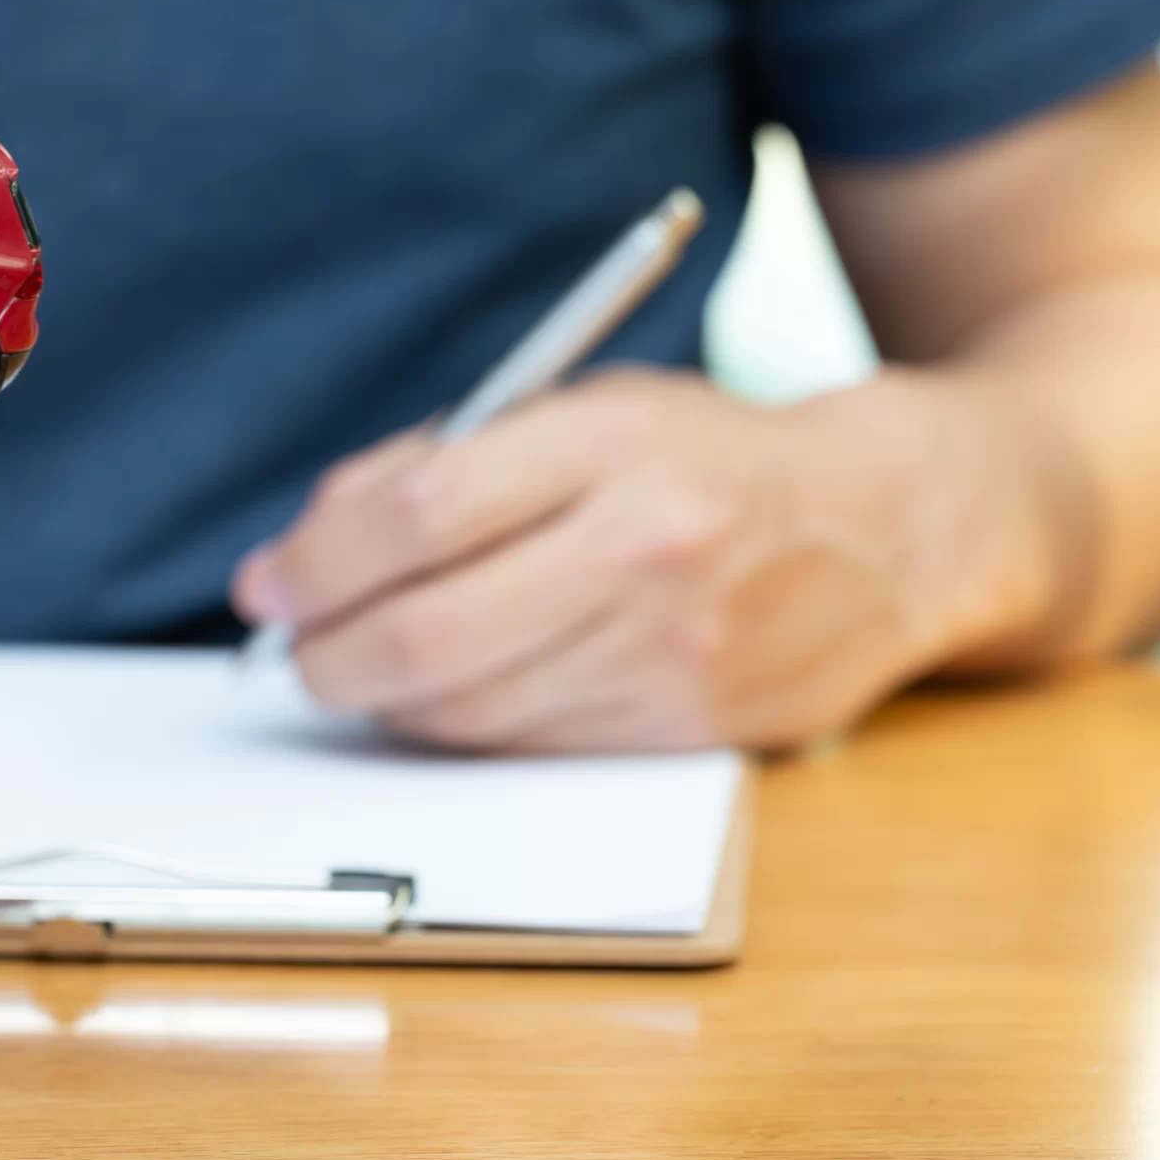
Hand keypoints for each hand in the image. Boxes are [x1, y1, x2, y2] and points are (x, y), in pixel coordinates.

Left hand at [231, 368, 1046, 752]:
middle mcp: (645, 548)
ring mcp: (672, 651)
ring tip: (360, 666)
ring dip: (384, 702)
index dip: (316, 562)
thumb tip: (310, 550)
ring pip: (469, 710)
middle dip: (328, 654)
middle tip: (294, 647)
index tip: (269, 584)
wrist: (890, 528)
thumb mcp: (588, 410)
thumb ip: (447, 463)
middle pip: (429, 633)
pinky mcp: (688, 730)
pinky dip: (461, 731)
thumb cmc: (708, 458)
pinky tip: (443, 698)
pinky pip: (529, 749)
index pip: (418, 513)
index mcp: (611, 440)